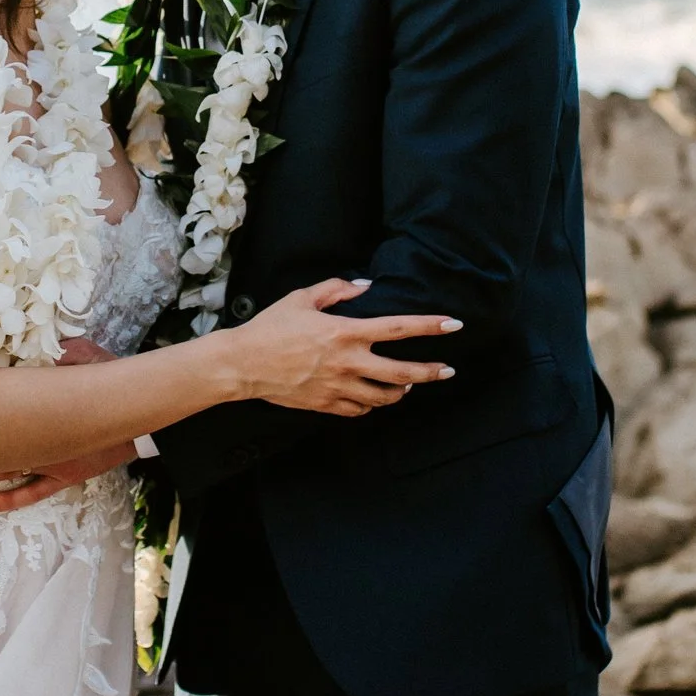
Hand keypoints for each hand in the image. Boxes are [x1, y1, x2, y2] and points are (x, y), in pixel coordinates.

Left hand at [0, 336, 131, 513]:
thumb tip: (47, 345)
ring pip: (5, 471)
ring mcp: (48, 463)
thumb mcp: (91, 357)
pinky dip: (8, 499)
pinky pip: (31, 492)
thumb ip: (67, 351)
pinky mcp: (61, 476)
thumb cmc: (113, 384)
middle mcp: (40, 442)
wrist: (142, 422)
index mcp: (41, 413)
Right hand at [230, 277, 457, 417]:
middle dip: (430, 372)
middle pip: (401, 372)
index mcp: (345, 332)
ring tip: (410, 386)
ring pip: (383, 397)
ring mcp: (338, 387)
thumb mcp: (301, 298)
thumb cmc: (270, 327)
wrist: (242, 364)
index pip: (398, 328)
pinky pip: (359, 409)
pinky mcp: (326, 405)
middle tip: (447, 370)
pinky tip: (373, 398)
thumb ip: (336, 289)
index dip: (429, 326)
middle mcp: (347, 362)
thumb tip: (364, 286)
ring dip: (402, 391)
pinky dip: (371, 405)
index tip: (452, 324)